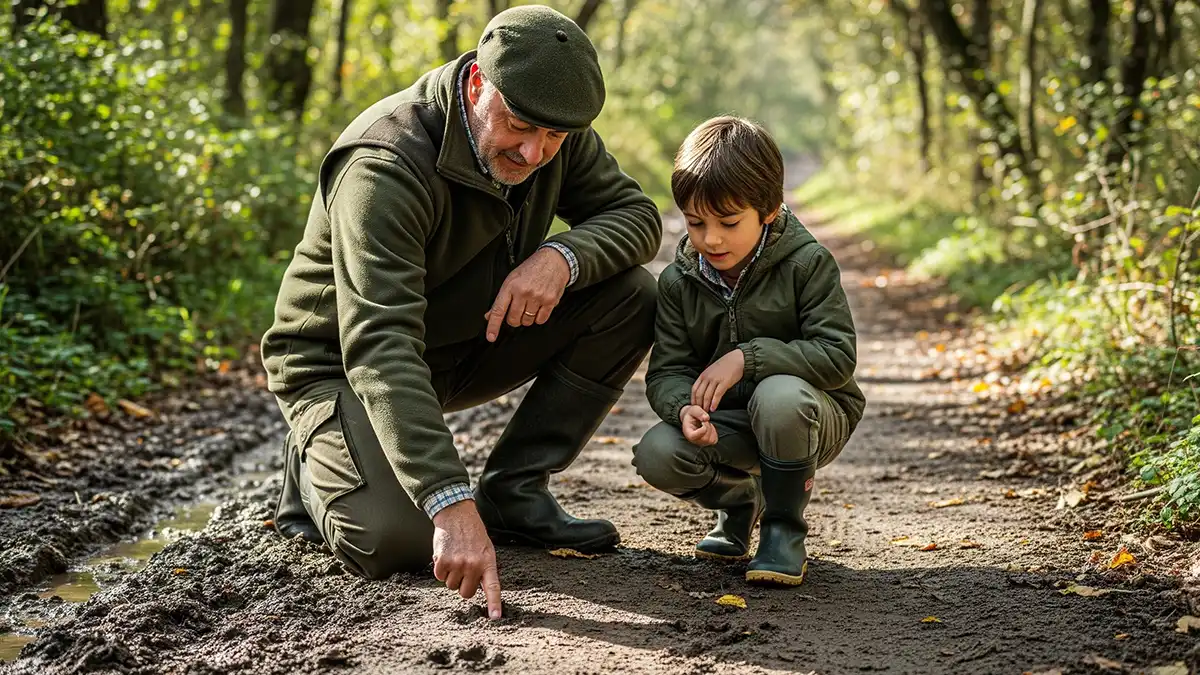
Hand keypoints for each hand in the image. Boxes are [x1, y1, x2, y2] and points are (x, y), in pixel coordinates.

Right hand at [431, 500, 502, 619]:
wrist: (457, 515)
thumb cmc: (472, 534)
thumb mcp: (485, 550)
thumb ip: (483, 569)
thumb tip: (479, 589)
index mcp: (487, 563)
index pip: (493, 588)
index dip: (494, 604)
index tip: (494, 617)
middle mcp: (473, 565)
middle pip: (466, 593)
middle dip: (463, 585)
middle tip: (463, 570)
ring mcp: (458, 564)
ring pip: (451, 586)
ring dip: (451, 576)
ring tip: (455, 558)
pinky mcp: (443, 561)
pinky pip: (439, 577)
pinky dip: (440, 569)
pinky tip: (445, 555)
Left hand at [483, 247, 570, 341]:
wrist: (553, 261)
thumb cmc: (532, 269)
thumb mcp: (512, 279)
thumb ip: (501, 299)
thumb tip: (489, 315)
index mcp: (511, 286)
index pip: (498, 310)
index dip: (493, 326)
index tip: (491, 336)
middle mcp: (523, 292)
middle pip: (513, 319)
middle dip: (514, 318)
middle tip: (518, 308)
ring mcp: (537, 297)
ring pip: (527, 321)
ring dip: (527, 318)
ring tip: (530, 304)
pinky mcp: (550, 301)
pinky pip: (540, 320)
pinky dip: (538, 317)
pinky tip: (539, 307)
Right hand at [680, 404, 717, 446]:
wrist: (692, 418)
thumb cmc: (691, 414)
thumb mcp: (693, 409)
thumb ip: (699, 412)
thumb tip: (706, 418)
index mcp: (688, 433)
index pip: (695, 437)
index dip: (703, 428)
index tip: (703, 421)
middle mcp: (694, 440)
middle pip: (705, 439)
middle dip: (708, 427)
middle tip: (705, 421)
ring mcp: (701, 443)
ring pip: (711, 440)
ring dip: (711, 430)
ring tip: (706, 424)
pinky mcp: (707, 442)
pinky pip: (714, 440)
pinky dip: (714, 433)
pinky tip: (709, 428)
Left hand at [691, 349, 744, 411]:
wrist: (737, 359)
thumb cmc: (726, 365)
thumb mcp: (712, 371)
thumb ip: (706, 379)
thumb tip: (704, 390)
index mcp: (703, 375)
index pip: (694, 389)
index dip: (693, 399)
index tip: (694, 406)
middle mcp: (707, 377)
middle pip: (699, 394)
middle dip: (699, 404)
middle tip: (700, 412)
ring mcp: (715, 380)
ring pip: (707, 396)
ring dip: (706, 405)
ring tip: (706, 412)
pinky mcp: (724, 383)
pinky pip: (717, 395)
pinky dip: (714, 403)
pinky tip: (713, 408)